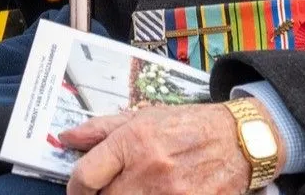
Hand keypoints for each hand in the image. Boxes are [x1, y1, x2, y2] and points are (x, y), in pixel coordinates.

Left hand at [61, 104, 253, 194]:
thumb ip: (100, 129)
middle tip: (110, 189)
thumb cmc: (187, 125)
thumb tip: (66, 138)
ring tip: (134, 191)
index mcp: (134, 140)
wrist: (237, 140)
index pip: (86, 175)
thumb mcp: (142, 117)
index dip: (75, 188)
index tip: (79, 190)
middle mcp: (150, 168)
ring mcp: (172, 193)